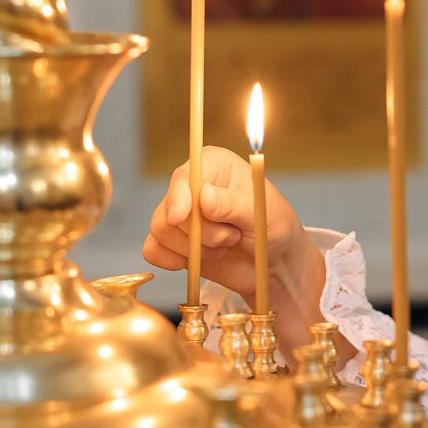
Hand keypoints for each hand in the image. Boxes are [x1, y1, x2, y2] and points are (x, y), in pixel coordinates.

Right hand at [142, 146, 312, 310]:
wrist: (274, 262)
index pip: (184, 176)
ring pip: (160, 230)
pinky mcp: (173, 240)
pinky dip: (172, 260)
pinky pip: (153, 250)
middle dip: (202, 233)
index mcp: (214, 165)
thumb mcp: (261, 213)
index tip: (181, 216)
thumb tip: (203, 197)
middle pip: (170, 208)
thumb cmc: (272, 228)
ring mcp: (180, 213)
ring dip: (195, 248)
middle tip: (233, 237)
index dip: (179, 196)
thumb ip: (232, 205)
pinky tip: (199, 261)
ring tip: (224, 246)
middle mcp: (192, 185)